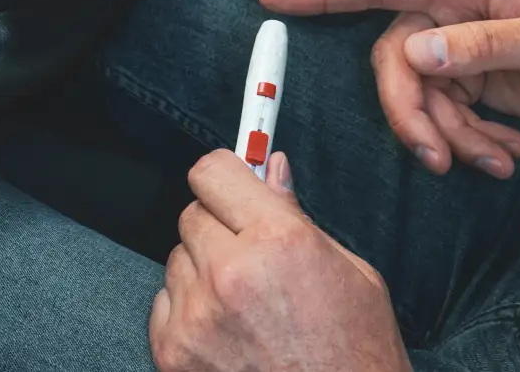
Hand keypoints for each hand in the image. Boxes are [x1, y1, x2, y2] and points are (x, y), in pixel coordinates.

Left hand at [149, 150, 409, 371]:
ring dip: (202, 272)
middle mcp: (231, 273)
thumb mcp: (352, 274)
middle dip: (219, 226)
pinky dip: (187, 313)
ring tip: (245, 305)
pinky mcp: (174, 354)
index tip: (233, 182)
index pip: (213, 171)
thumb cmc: (356, 355)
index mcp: (280, 241)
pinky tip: (227, 333)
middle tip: (251, 253)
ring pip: (176, 260)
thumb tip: (272, 168)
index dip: (226, 175)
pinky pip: (163, 305)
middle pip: (192, 214)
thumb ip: (299, 216)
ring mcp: (197, 317)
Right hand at [261, 0, 519, 175]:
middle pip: (394, 63)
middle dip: (412, 115)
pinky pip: (446, 114)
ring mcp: (460, 48)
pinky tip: (504, 153)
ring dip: (450, 136)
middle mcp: (451, 13)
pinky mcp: (472, 79)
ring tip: (494, 158)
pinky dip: (468, 140)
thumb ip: (483, 44)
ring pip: (420, 97)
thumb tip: (419, 52)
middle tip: (440, 155)